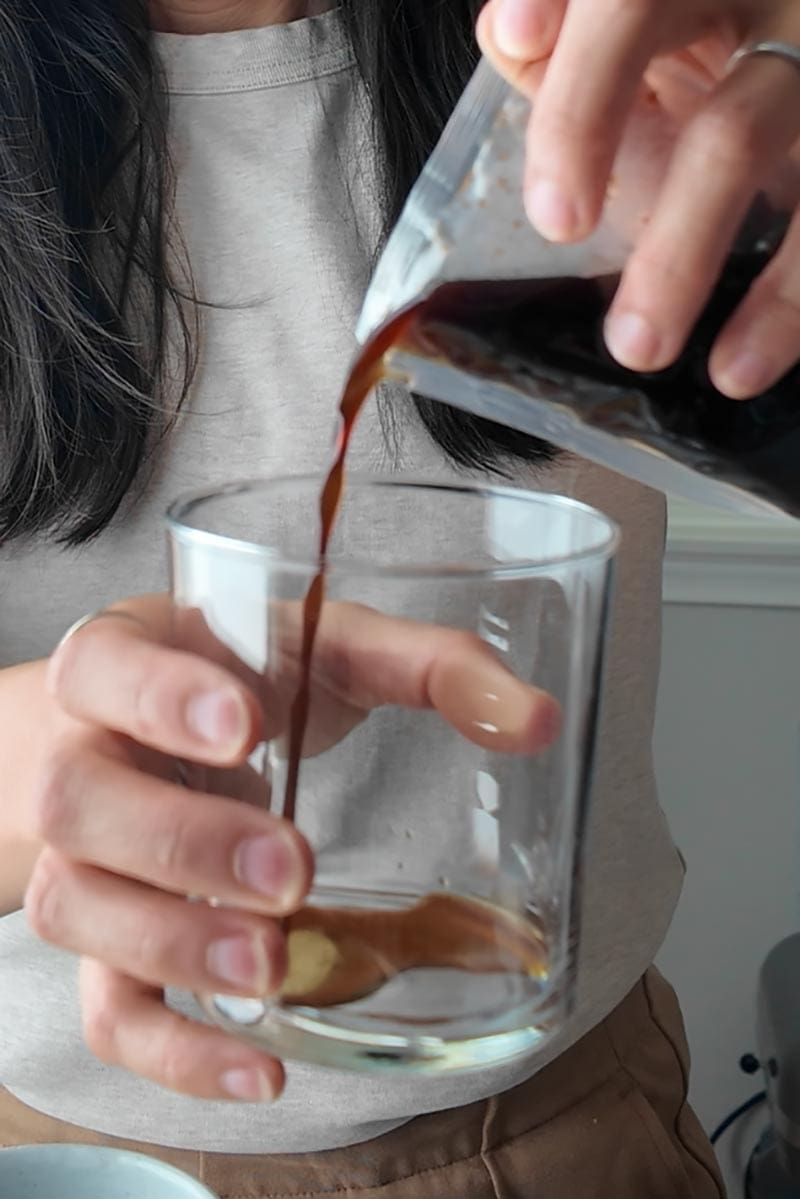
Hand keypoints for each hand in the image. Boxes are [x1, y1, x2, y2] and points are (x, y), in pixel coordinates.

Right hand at [21, 596, 557, 1101]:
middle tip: (289, 870)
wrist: (146, 732)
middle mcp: (83, 755)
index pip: (105, 667)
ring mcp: (85, 855)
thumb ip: (429, 667)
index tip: (245, 728)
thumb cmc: (244, 678)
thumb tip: (535, 720)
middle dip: (182, 841)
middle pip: (77, 802)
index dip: (160, 699)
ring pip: (77, 907)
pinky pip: (109, 1007)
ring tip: (270, 965)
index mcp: (127, 660)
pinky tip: (260, 1066)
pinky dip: (176, 1049)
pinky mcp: (111, 942)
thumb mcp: (330, 648)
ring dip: (171, 944)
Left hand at [478, 0, 799, 398]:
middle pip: (643, 8)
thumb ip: (578, 42)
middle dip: (580, 116)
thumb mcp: (656, 45)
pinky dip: (783, 307)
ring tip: (639, 347)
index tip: (518, 41)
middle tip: (557, 225)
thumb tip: (511, 36)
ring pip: (735, 134)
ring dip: (677, 252)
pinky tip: (737, 367)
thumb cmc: (720, 63)